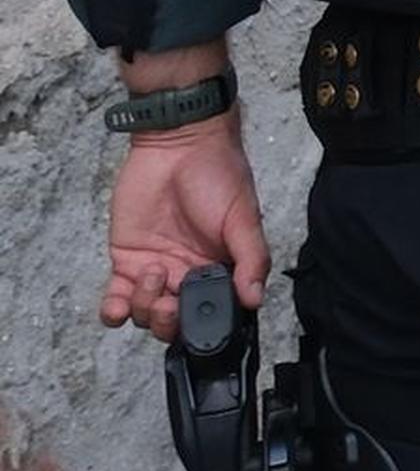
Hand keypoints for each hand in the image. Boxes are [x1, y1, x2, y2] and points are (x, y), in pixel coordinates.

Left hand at [100, 118, 268, 339]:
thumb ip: (251, 259)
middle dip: (169, 323)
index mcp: (220, 269)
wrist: (179, 144)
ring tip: (154, 273)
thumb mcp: (243, 219)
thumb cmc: (219, 176)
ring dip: (146, 308)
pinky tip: (117, 305)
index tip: (199, 320)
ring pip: (144, 315)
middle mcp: (188, 275)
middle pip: (174, 323)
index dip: (203, 326)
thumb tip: (255, 299)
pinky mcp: (126, 260)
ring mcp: (155, 270)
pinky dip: (114, 311)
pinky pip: (115, 299)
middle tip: (171, 304)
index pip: (212, 313)